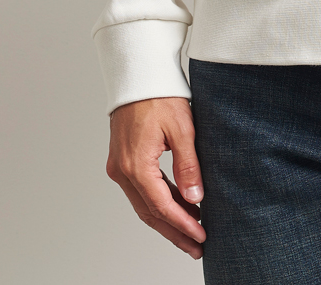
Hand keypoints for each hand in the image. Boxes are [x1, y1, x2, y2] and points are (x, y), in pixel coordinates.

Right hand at [106, 97, 205, 259]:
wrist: (138, 75)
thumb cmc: (160, 96)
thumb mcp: (182, 128)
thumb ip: (188, 164)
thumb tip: (195, 197)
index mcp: (136, 165)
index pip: (161, 206)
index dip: (183, 224)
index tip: (202, 236)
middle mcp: (122, 171)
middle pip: (150, 213)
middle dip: (174, 232)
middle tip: (197, 246)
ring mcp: (119, 167)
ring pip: (144, 205)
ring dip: (166, 221)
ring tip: (191, 233)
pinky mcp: (122, 161)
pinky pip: (140, 191)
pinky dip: (158, 203)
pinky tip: (177, 208)